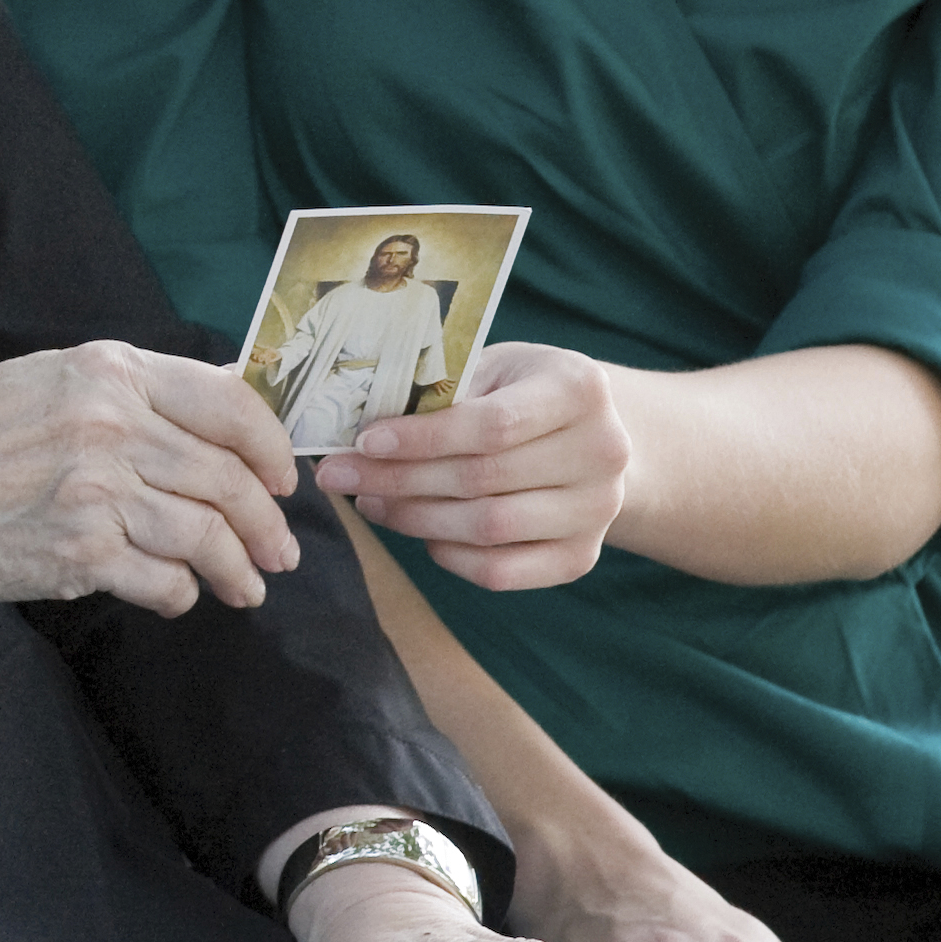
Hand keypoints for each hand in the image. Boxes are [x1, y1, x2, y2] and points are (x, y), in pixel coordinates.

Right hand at [0, 342, 305, 614]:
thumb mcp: (60, 379)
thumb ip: (142, 390)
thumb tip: (226, 406)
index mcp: (113, 372)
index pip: (228, 402)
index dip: (271, 448)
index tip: (281, 480)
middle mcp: (112, 426)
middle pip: (227, 479)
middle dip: (267, 525)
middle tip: (282, 551)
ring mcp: (97, 493)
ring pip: (206, 536)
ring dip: (239, 569)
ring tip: (248, 585)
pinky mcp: (80, 554)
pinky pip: (164, 581)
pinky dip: (184, 594)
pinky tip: (181, 594)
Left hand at [313, 340, 631, 589]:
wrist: (599, 437)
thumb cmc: (526, 393)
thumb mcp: (495, 369)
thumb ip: (442, 392)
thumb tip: (357, 428)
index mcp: (581, 389)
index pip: (492, 426)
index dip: (422, 439)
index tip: (363, 442)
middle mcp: (602, 452)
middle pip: (482, 480)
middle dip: (398, 480)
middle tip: (338, 477)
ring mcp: (598, 511)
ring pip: (488, 529)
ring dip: (414, 519)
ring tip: (370, 502)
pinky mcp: (583, 557)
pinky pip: (502, 572)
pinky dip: (450, 557)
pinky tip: (419, 534)